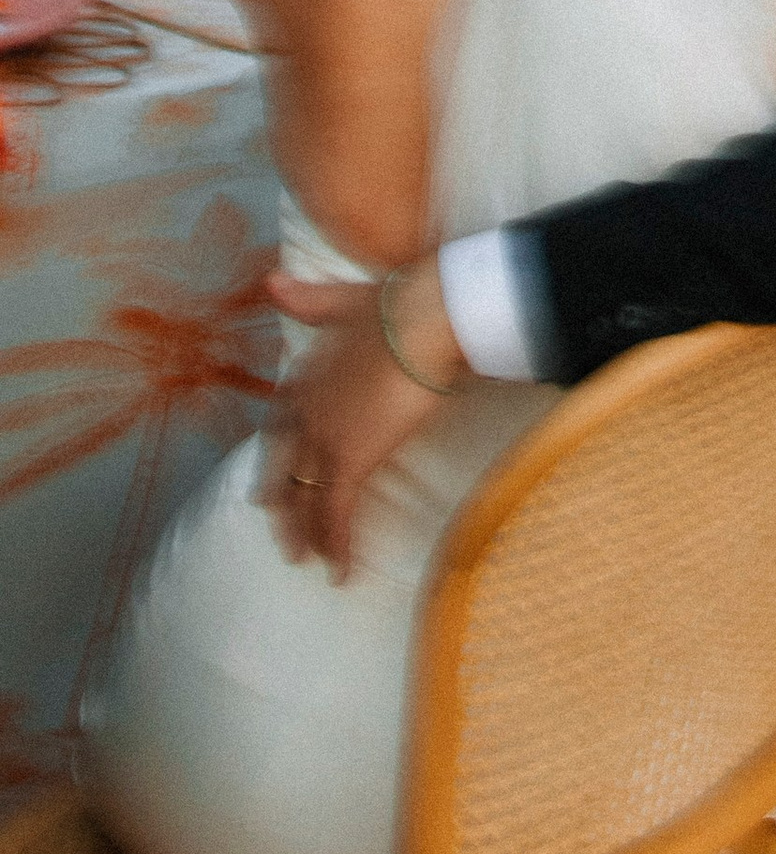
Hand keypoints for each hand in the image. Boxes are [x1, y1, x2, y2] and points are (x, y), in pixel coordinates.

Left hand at [263, 264, 458, 575]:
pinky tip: (341, 572)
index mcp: (307, 372)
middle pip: (284, 469)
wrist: (428, 314)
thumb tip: (270, 281)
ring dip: (308, 534)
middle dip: (284, 506)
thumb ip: (308, 298)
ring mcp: (325, 436)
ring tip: (310, 562)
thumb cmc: (404, 300)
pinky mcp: (351, 458)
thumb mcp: (347, 298)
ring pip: (306, 498)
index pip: (281, 424)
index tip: (274, 479)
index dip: (277, 455)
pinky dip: (337, 545)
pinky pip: (336, 513)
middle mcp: (306, 408)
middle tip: (286, 536)